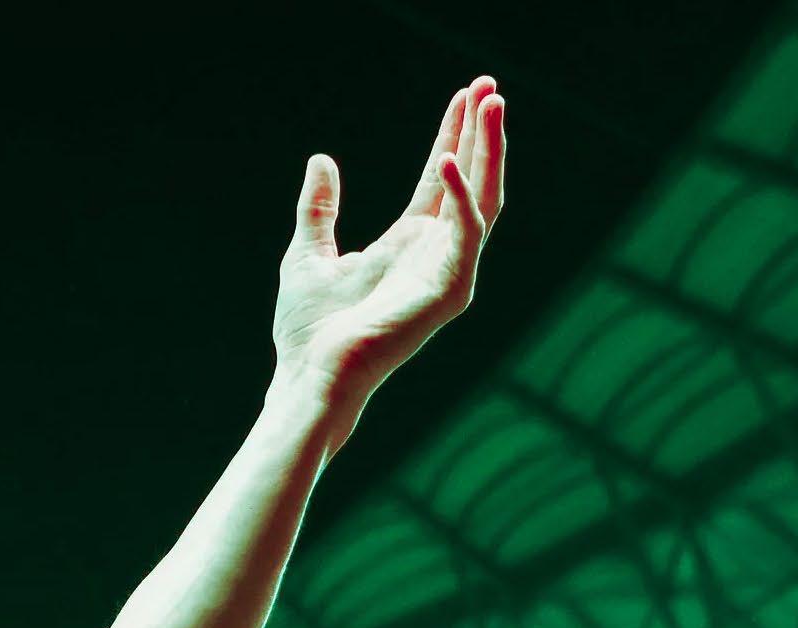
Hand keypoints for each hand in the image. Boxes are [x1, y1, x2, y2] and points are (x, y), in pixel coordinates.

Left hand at [271, 76, 506, 441]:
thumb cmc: (309, 330)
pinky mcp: (449, 292)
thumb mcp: (307, 252)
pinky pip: (465, 234)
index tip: (467, 94)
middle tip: (490, 84)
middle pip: (472, 183)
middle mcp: (434, 256)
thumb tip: (322, 160)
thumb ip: (319, 208)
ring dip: (489, 152)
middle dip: (483, 133)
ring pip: (483, 201)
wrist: (311, 373)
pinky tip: (445, 160)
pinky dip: (460, 196)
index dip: (454, 135)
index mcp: (407, 246)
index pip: (441, 180)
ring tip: (490, 103)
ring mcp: (447, 274)